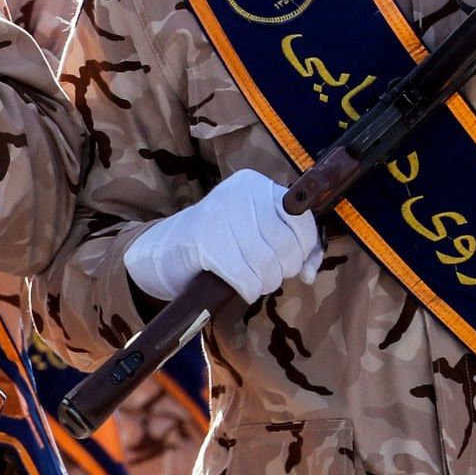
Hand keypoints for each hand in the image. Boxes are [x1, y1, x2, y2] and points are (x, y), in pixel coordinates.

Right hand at [125, 169, 322, 304]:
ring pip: (267, 263)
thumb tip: (312, 273)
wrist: (163, 249)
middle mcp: (239, 193)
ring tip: (252, 281)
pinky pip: (245, 277)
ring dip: (264, 283)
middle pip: (286, 244)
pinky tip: (240, 287)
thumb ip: (292, 247)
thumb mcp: (257, 232)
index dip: (305, 249)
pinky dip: (247, 290)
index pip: (301, 218)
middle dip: (283, 270)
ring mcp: (220, 216)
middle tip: (267, 274)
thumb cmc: (218, 242)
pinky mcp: (204, 242)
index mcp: (255, 184)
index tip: (295, 264)